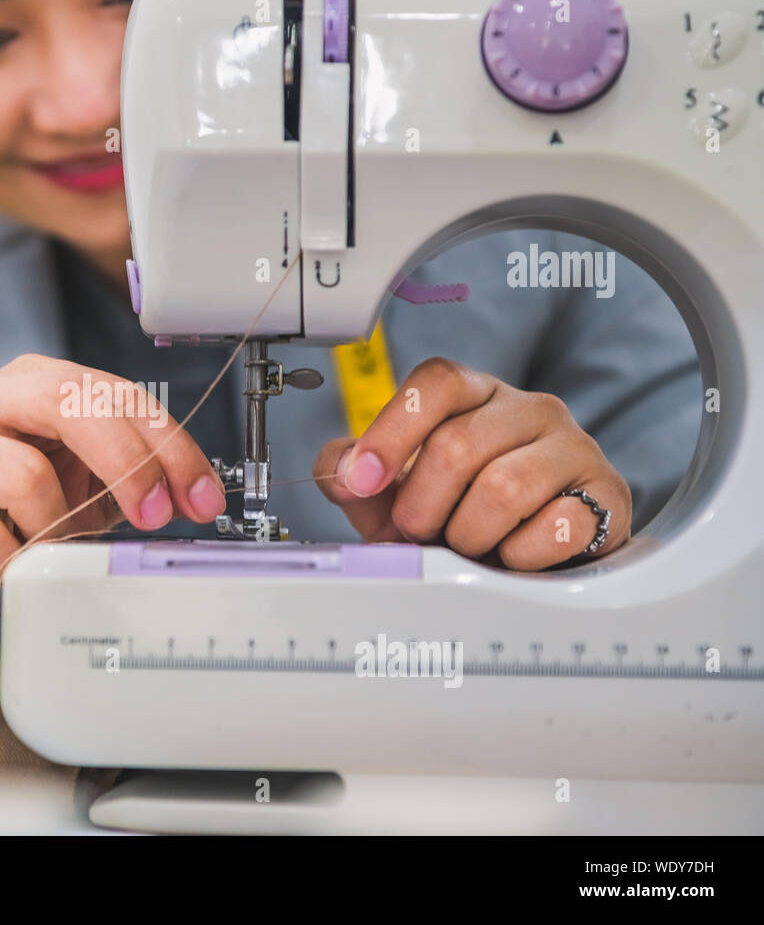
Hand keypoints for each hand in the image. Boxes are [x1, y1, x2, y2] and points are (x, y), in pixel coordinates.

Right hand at [0, 354, 226, 607]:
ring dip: (58, 527)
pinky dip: (13, 563)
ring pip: (25, 477)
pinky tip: (14, 568)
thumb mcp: (73, 480)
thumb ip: (125, 476)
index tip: (201, 497)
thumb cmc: (2, 506)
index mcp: (32, 380)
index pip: (114, 393)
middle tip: (152, 516)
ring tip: (54, 548)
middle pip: (67, 402)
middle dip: (126, 462)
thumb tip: (187, 497)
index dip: (168, 445)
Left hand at [312, 357, 630, 569]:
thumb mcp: (393, 500)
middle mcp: (528, 410)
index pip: (437, 381)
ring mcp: (574, 448)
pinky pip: (556, 526)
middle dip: (423, 506)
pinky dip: (520, 555)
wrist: (530, 566)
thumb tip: (341, 471)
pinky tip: (515, 556)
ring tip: (468, 546)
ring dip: (469, 534)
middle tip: (420, 532)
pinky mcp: (608, 494)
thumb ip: (356, 479)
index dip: (392, 431)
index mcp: (474, 397)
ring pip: (505, 486)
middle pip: (458, 444)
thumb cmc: (459, 520)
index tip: (363, 479)